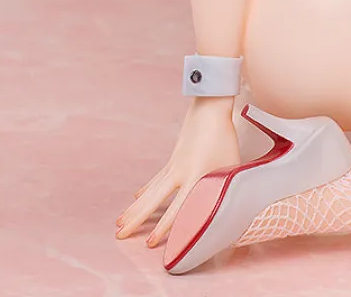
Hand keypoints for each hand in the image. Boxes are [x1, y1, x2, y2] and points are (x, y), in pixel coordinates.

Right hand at [116, 97, 240, 246]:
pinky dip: (146, 190)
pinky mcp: (173, 159)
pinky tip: (137, 197)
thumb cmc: (224, 137)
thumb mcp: (231, 166)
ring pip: (150, 191)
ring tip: (119, 221)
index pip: (176, 209)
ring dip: (135, 207)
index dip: (164, 227)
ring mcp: (173, 165)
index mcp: (195, 177)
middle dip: (135, 219)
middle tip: (119, 234)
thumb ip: (226, 189)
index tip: (150, 242)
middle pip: (153, 201)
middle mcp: (179, 173)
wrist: (210, 107)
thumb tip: (229, 209)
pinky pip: (156, 179)